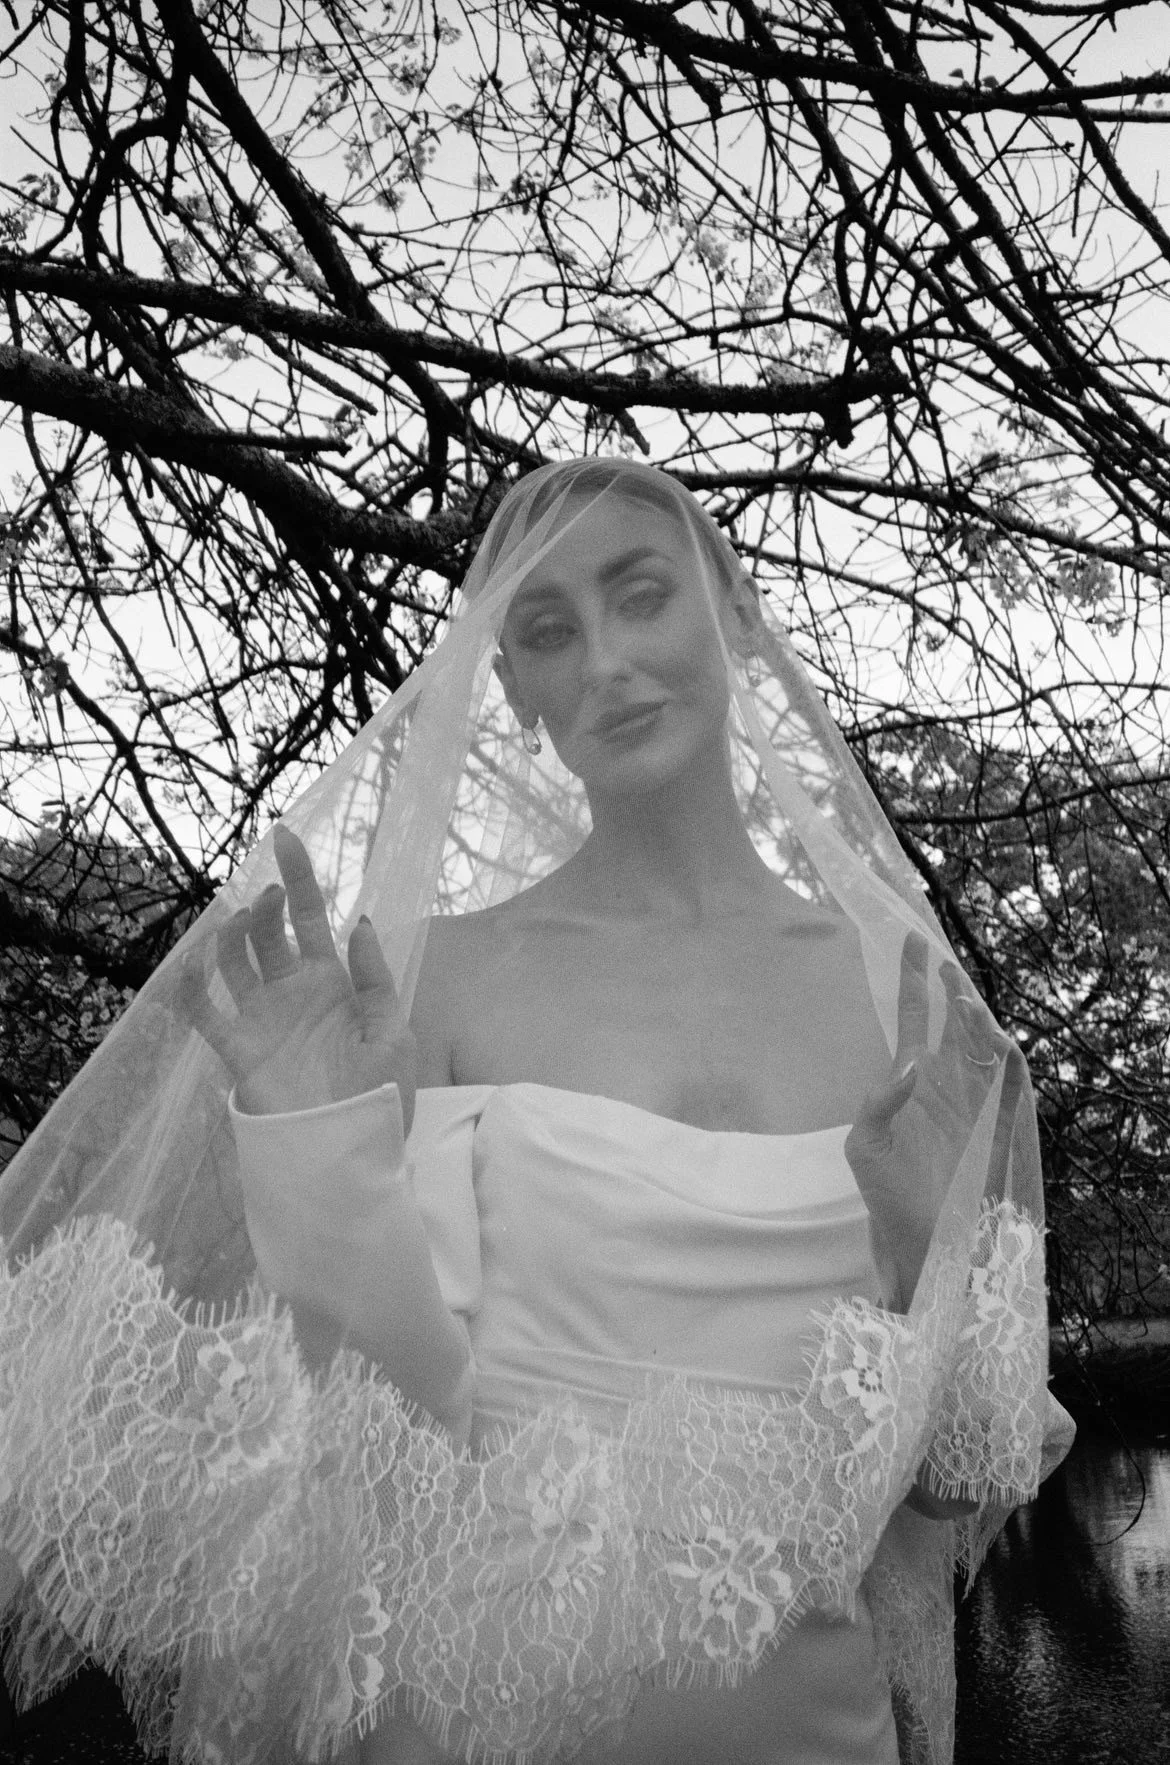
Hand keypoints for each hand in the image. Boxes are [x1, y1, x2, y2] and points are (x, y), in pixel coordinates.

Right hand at [179, 826, 417, 1130]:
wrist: (350, 1155)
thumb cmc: (379, 1098)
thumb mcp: (392, 1032)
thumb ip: (375, 978)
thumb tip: (361, 922)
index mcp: (333, 983)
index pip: (311, 917)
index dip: (299, 877)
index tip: (286, 835)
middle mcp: (292, 993)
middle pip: (269, 932)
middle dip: (267, 904)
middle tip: (271, 896)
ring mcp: (261, 1018)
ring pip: (234, 960)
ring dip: (233, 934)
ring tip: (246, 922)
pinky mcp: (238, 1049)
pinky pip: (203, 1011)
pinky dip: (188, 986)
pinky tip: (188, 963)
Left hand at [845, 931, 1022, 1308]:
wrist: (922, 1238)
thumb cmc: (887, 1192)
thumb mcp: (865, 1145)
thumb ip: (879, 1102)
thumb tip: (913, 1066)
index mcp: (909, 1079)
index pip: (912, 1017)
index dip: (913, 980)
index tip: (912, 940)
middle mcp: (946, 1080)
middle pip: (952, 1020)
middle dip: (950, 989)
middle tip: (943, 964)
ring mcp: (975, 1099)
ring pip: (983, 1042)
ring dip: (976, 1019)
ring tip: (961, 998)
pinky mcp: (999, 1123)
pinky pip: (1010, 1081)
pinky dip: (1006, 1058)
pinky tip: (994, 1040)